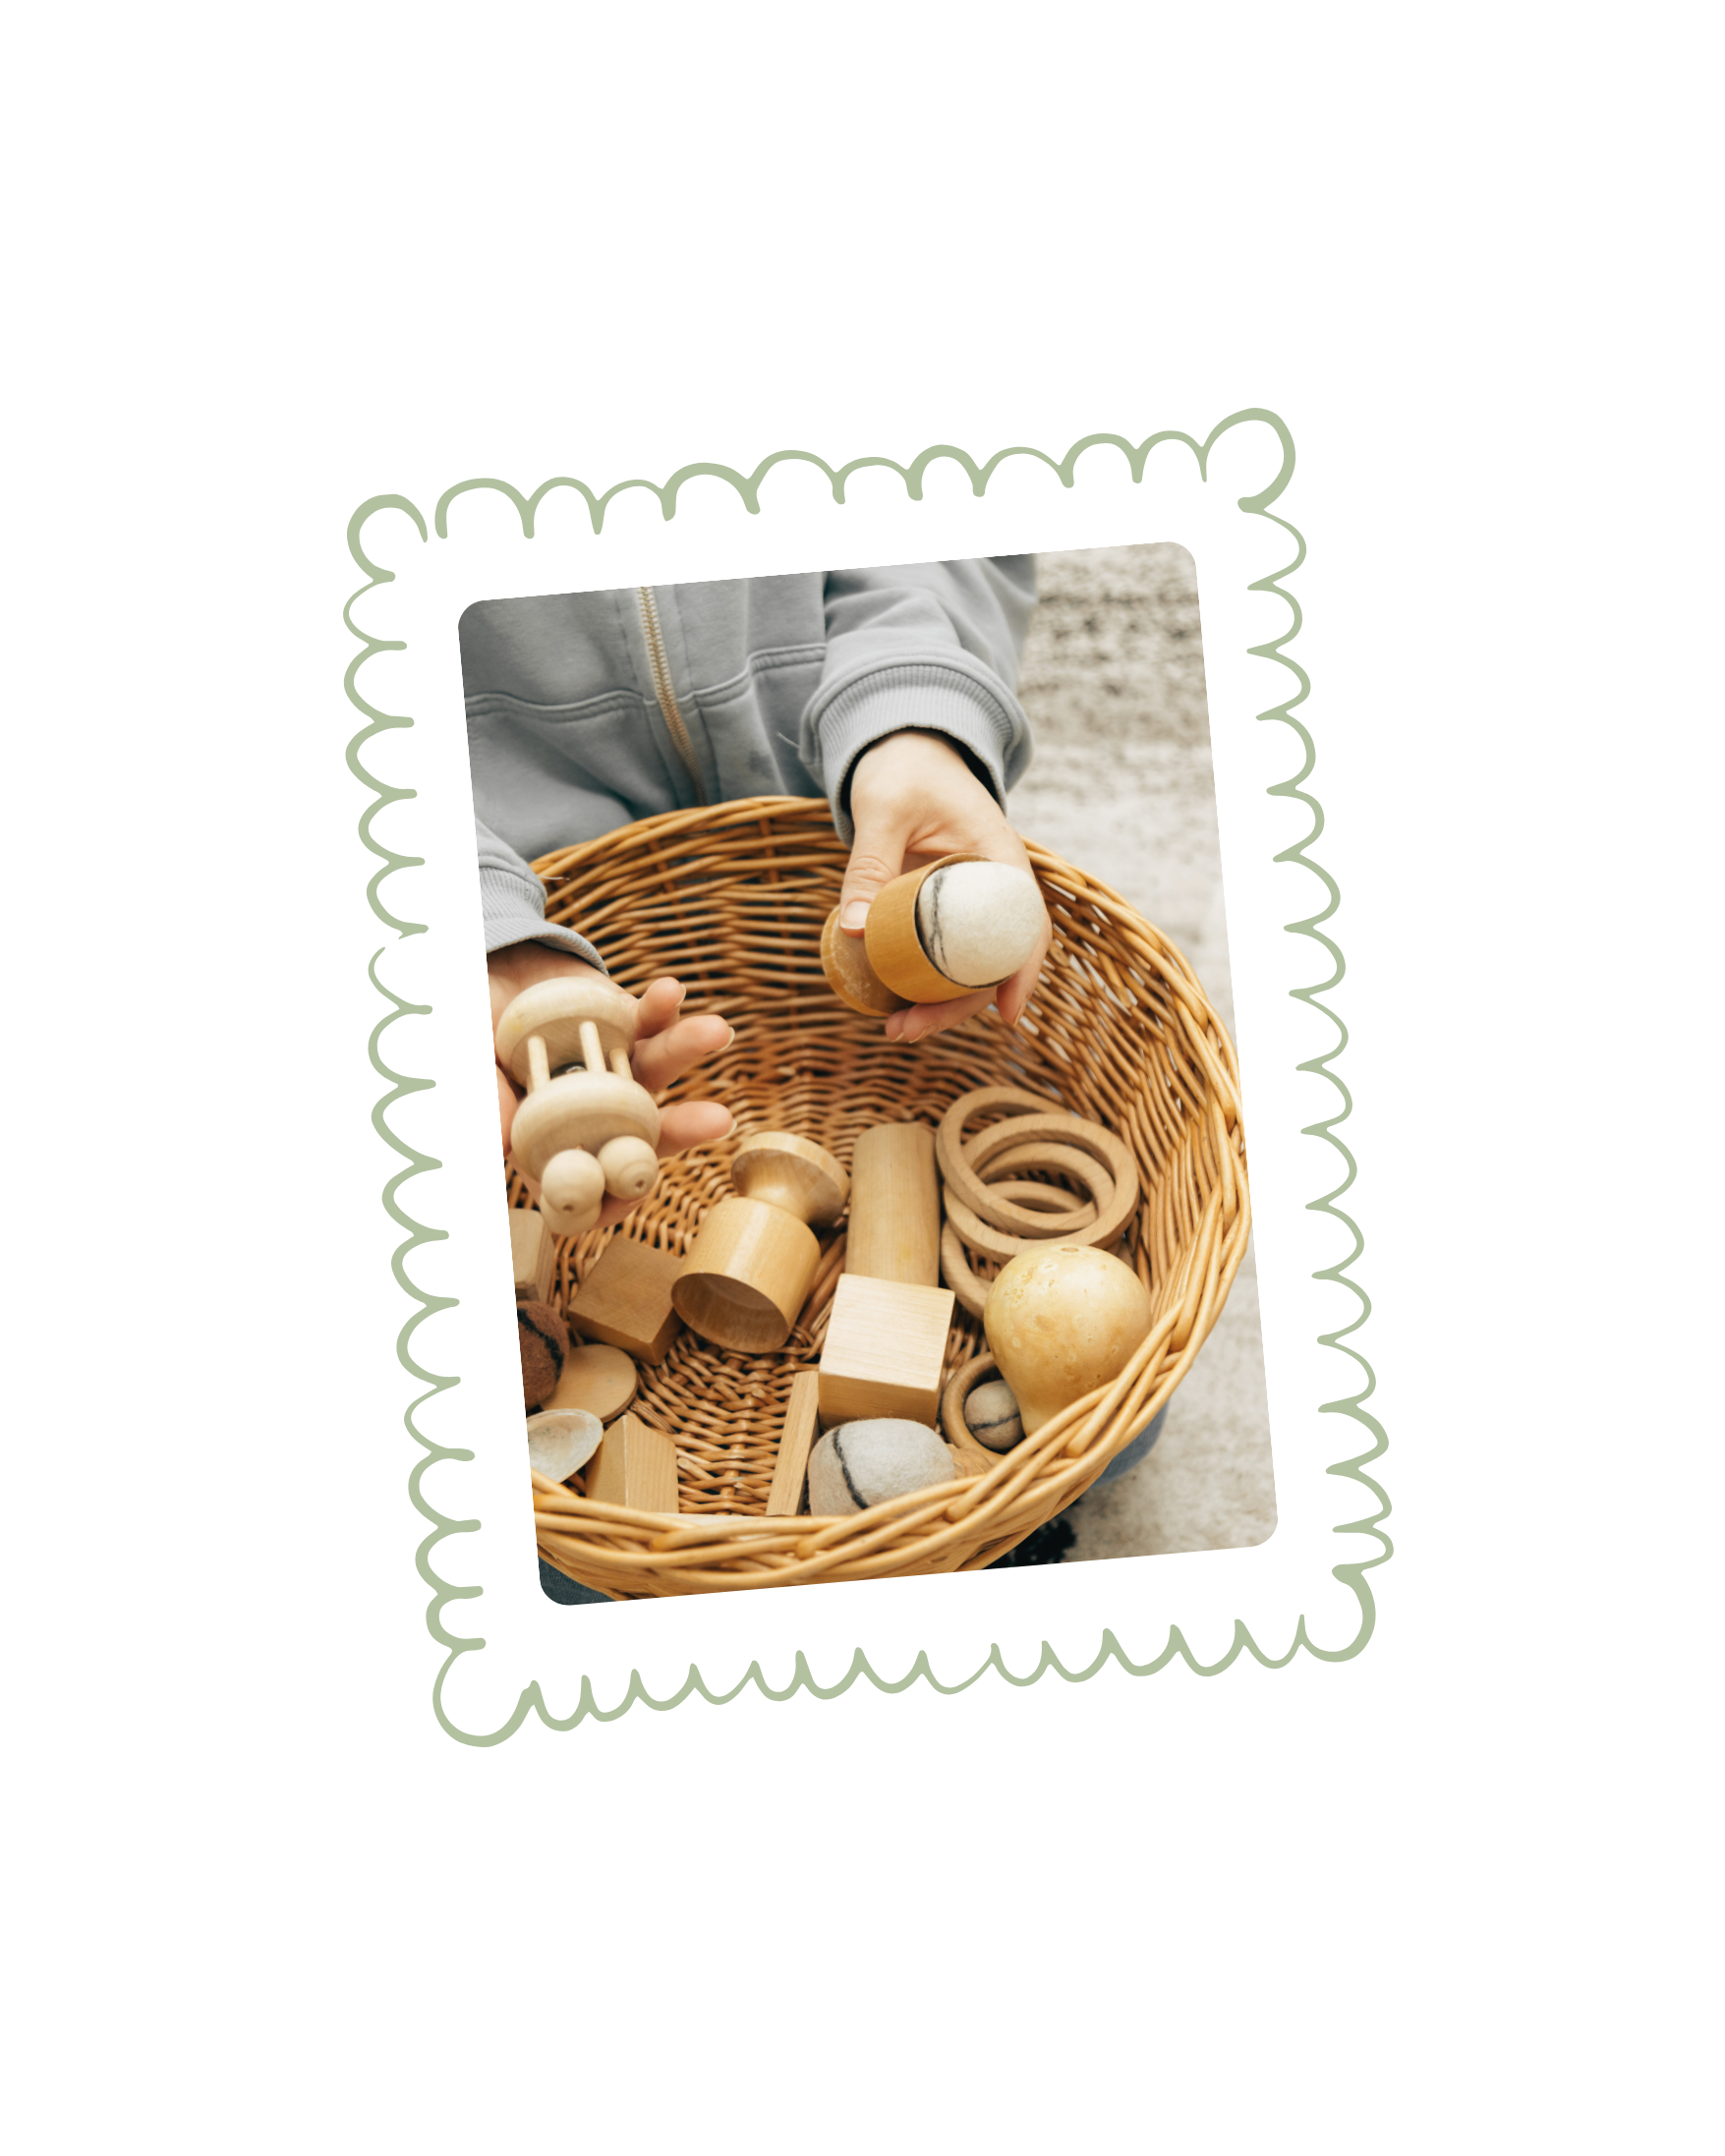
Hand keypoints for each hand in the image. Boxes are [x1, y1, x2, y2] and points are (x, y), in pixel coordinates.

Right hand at [486, 943, 735, 1229]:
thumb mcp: (472, 1064)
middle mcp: (596, 1117)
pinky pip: (653, 1021)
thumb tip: (496, 1140)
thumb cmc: (477, 1035)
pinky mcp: (633, 1029)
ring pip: (658, 1072)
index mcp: (553, 1143)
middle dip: (681, 1129)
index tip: (631, 1195)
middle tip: (716, 1119)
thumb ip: (485, 1098)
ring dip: (686, 1052)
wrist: (497, 981)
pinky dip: (663, 1008)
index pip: (586, 1190)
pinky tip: (670, 991)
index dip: (610, 1201)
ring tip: (714, 1031)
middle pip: (643, 1136)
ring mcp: (620, 1073)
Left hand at [840, 729, 1050, 1044]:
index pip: (1026, 925)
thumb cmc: (904, 770)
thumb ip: (869, 865)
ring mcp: (969, 902)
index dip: (1022, 974)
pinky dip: (923, 982)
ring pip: (967, 966)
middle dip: (957, 1006)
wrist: (904, 750)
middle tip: (908, 1030)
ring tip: (895, 1030)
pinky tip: (891, 1004)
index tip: (1006, 1015)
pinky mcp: (942, 910)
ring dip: (938, 1003)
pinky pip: (941, 954)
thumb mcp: (882, 811)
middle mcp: (992, 887)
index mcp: (999, 859)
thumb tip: (852, 931)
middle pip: (993, 960)